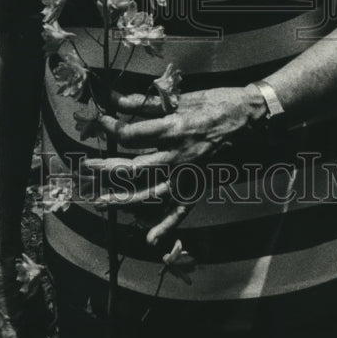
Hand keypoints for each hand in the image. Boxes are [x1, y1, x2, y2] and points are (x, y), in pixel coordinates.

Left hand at [83, 85, 266, 243]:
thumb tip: (115, 99)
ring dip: (123, 199)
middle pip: (133, 167)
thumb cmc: (214, 101)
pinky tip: (149, 239)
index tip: (102, 120)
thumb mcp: (179, 97)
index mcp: (172, 129)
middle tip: (87, 164)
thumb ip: (144, 103)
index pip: (131, 134)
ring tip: (100, 201)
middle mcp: (176, 156)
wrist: (249, 117)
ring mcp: (187, 175)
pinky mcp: (198, 184)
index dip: (111, 127)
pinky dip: (165, 226)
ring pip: (149, 192)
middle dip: (107, 166)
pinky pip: (180, 210)